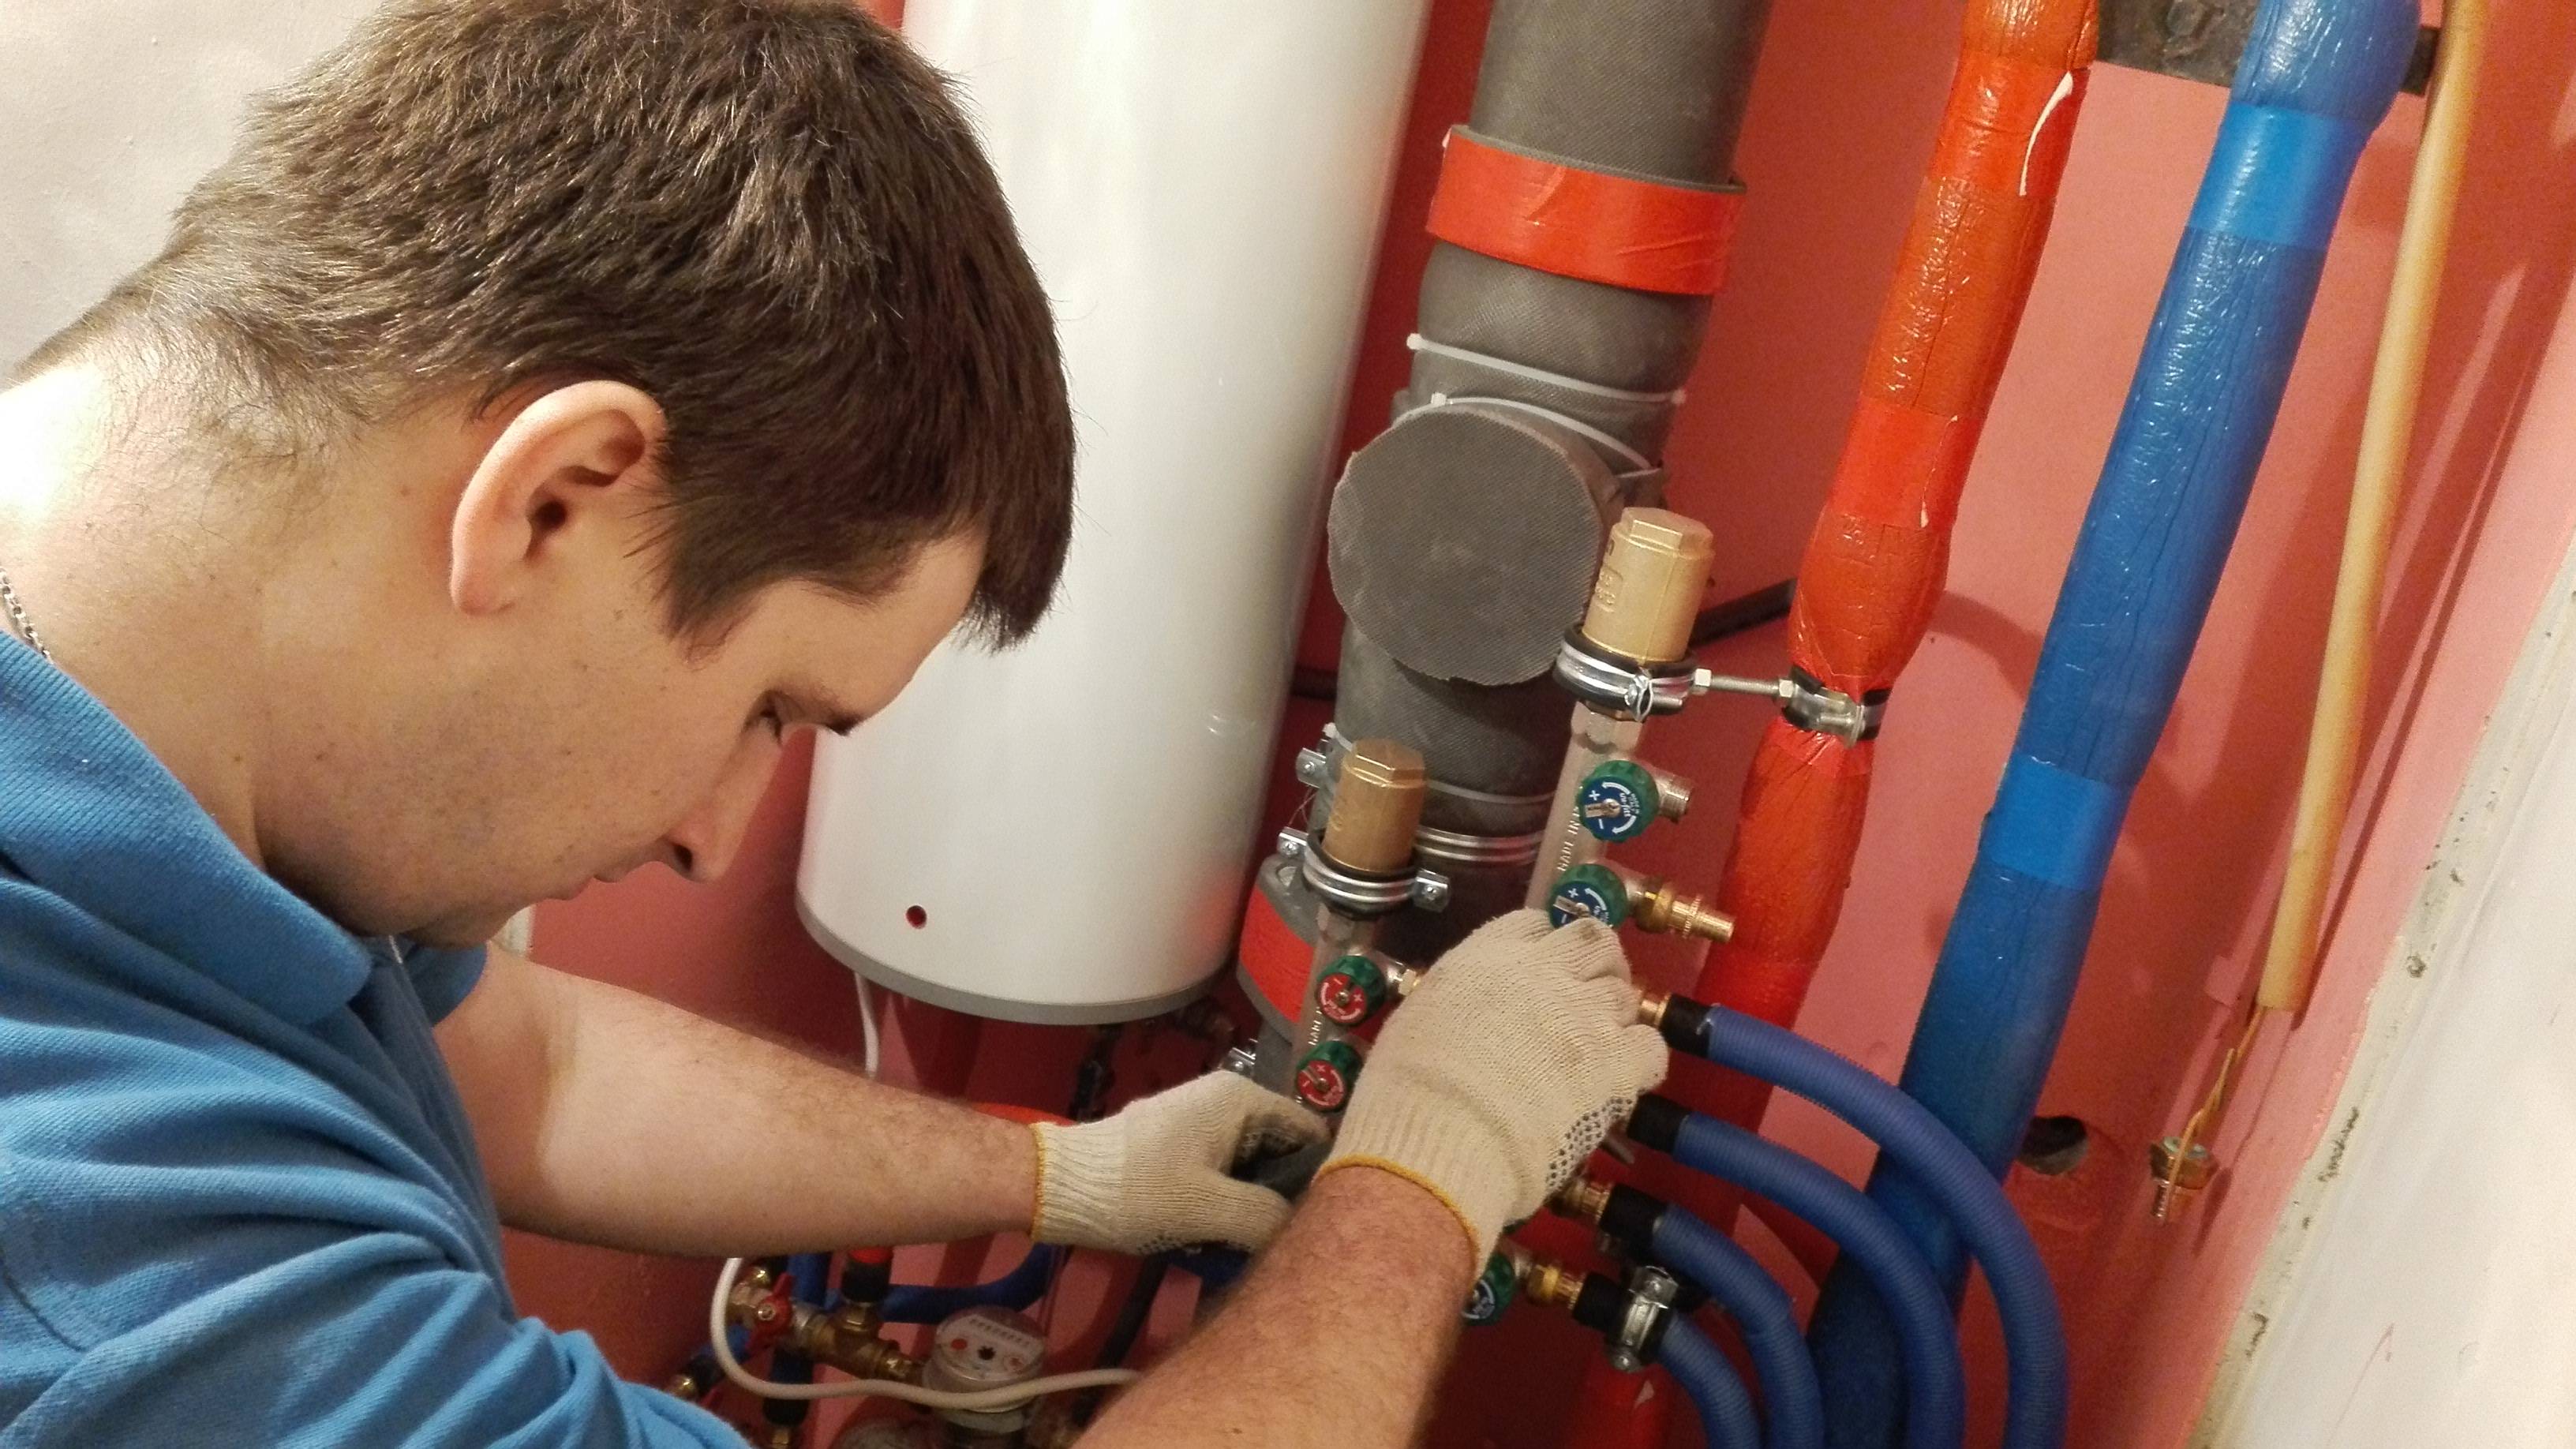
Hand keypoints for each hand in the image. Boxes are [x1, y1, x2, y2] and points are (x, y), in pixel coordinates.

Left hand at [1030, 1070, 1326, 1253]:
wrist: (1061, 1187)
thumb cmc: (1139, 1192)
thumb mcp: (1210, 1210)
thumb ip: (1268, 1217)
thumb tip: (1300, 1228)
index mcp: (1242, 1099)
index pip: (1311, 1132)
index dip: (1319, 1176)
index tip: (1318, 1221)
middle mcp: (1227, 1098)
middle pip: (1281, 1149)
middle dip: (1282, 1193)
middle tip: (1282, 1240)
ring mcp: (1200, 1117)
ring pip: (1251, 1164)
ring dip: (1251, 1202)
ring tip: (1247, 1243)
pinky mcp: (1179, 1141)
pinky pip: (1222, 1168)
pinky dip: (1225, 1199)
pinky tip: (1215, 1234)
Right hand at [1316, 909, 1667, 1265]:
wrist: (1447, 1134)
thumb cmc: (1410, 1086)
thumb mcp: (1417, 1019)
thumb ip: (1456, 1000)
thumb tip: (1472, 1016)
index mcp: (1489, 955)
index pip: (1534, 925)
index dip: (1543, 946)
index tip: (1541, 970)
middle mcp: (1546, 971)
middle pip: (1594, 942)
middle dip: (1596, 963)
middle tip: (1586, 997)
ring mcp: (1588, 1013)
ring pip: (1626, 992)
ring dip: (1615, 1014)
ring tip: (1598, 1049)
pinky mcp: (1619, 1062)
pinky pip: (1651, 1045)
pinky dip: (1640, 1059)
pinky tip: (1620, 1080)